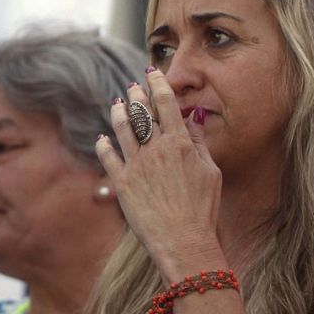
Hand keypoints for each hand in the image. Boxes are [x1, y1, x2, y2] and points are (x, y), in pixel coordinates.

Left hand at [96, 69, 224, 280]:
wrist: (184, 240)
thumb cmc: (203, 209)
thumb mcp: (210, 171)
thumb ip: (198, 142)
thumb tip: (193, 116)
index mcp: (180, 144)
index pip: (166, 104)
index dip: (158, 84)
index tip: (152, 73)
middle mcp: (156, 149)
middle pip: (142, 112)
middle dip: (136, 95)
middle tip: (132, 86)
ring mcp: (136, 164)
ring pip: (121, 128)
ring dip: (119, 112)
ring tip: (118, 103)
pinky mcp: (121, 182)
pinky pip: (107, 155)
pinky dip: (103, 143)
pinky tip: (103, 137)